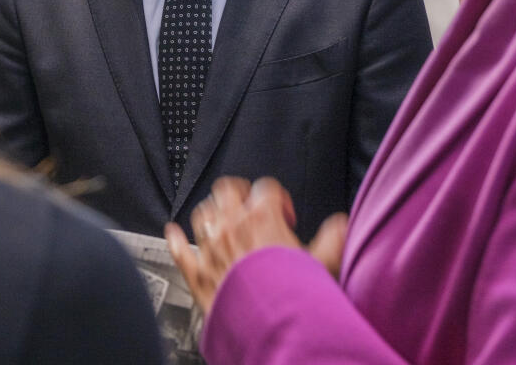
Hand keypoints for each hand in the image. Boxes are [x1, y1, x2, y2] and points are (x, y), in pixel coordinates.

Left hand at [165, 176, 349, 313]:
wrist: (267, 327)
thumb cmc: (292, 298)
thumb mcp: (324, 264)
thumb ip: (334, 238)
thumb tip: (341, 225)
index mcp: (262, 219)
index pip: (265, 187)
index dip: (277, 197)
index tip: (284, 214)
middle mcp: (231, 228)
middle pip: (226, 190)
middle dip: (238, 194)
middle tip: (249, 205)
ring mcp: (210, 249)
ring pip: (201, 213)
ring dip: (211, 214)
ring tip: (222, 222)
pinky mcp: (195, 273)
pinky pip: (178, 248)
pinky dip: (176, 239)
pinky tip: (174, 233)